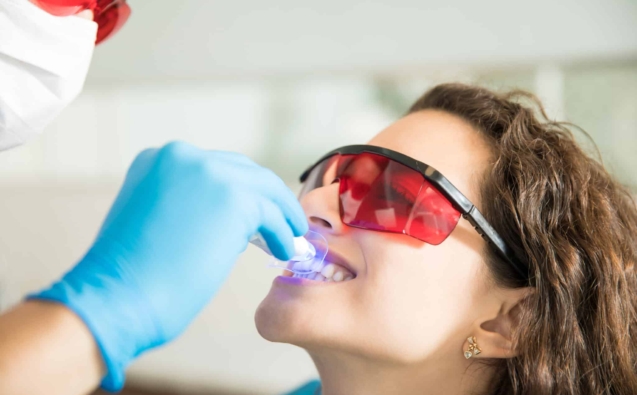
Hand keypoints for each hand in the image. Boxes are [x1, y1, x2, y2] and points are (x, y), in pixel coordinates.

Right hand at [31, 142, 307, 390]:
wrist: (115, 297)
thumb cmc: (128, 277)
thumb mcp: (152, 220)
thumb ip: (185, 207)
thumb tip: (225, 220)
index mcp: (157, 160)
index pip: (215, 169)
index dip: (240, 191)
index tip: (256, 212)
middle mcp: (183, 157)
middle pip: (244, 171)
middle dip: (265, 198)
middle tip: (282, 221)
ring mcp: (209, 173)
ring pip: (264, 188)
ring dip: (281, 214)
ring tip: (291, 236)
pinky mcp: (233, 198)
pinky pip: (272, 214)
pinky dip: (283, 232)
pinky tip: (285, 249)